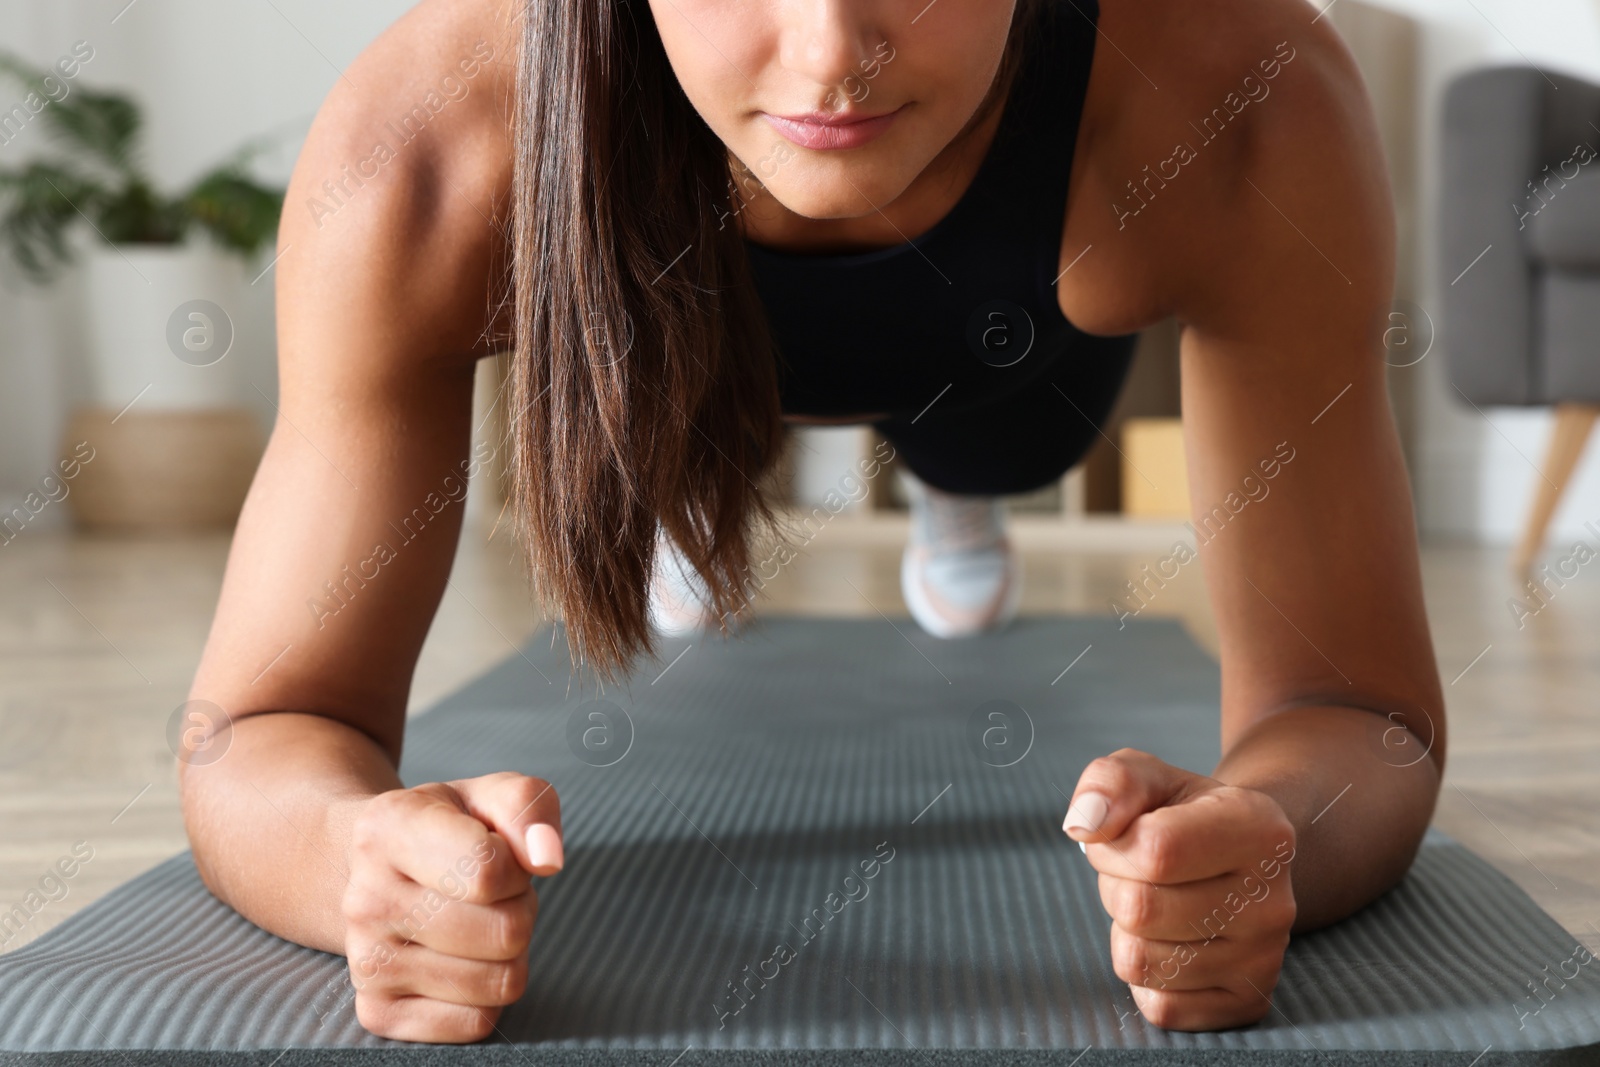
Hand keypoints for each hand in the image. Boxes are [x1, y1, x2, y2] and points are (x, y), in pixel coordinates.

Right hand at [341, 772, 562, 1041]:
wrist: (371, 868)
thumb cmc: (446, 828)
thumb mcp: (487, 794)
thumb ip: (528, 806)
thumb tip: (548, 858)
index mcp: (387, 830)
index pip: (487, 871)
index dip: (517, 866)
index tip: (501, 855)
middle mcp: (366, 899)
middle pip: (506, 932)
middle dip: (519, 908)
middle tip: (491, 894)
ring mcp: (367, 962)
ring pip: (499, 982)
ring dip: (507, 952)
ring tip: (476, 921)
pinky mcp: (377, 1012)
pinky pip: (476, 1023)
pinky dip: (487, 996)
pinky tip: (460, 960)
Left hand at [1062, 749, 1296, 1031]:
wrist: (1239, 857)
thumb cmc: (1182, 814)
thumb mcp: (1148, 777)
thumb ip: (1110, 783)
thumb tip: (1085, 824)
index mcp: (1260, 828)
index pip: (1155, 850)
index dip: (1114, 843)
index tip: (1126, 834)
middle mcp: (1274, 899)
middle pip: (1139, 909)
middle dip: (1116, 885)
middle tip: (1142, 872)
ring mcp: (1265, 958)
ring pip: (1140, 962)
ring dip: (1127, 930)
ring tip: (1158, 901)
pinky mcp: (1247, 1003)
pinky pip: (1158, 1007)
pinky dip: (1145, 977)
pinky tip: (1170, 941)